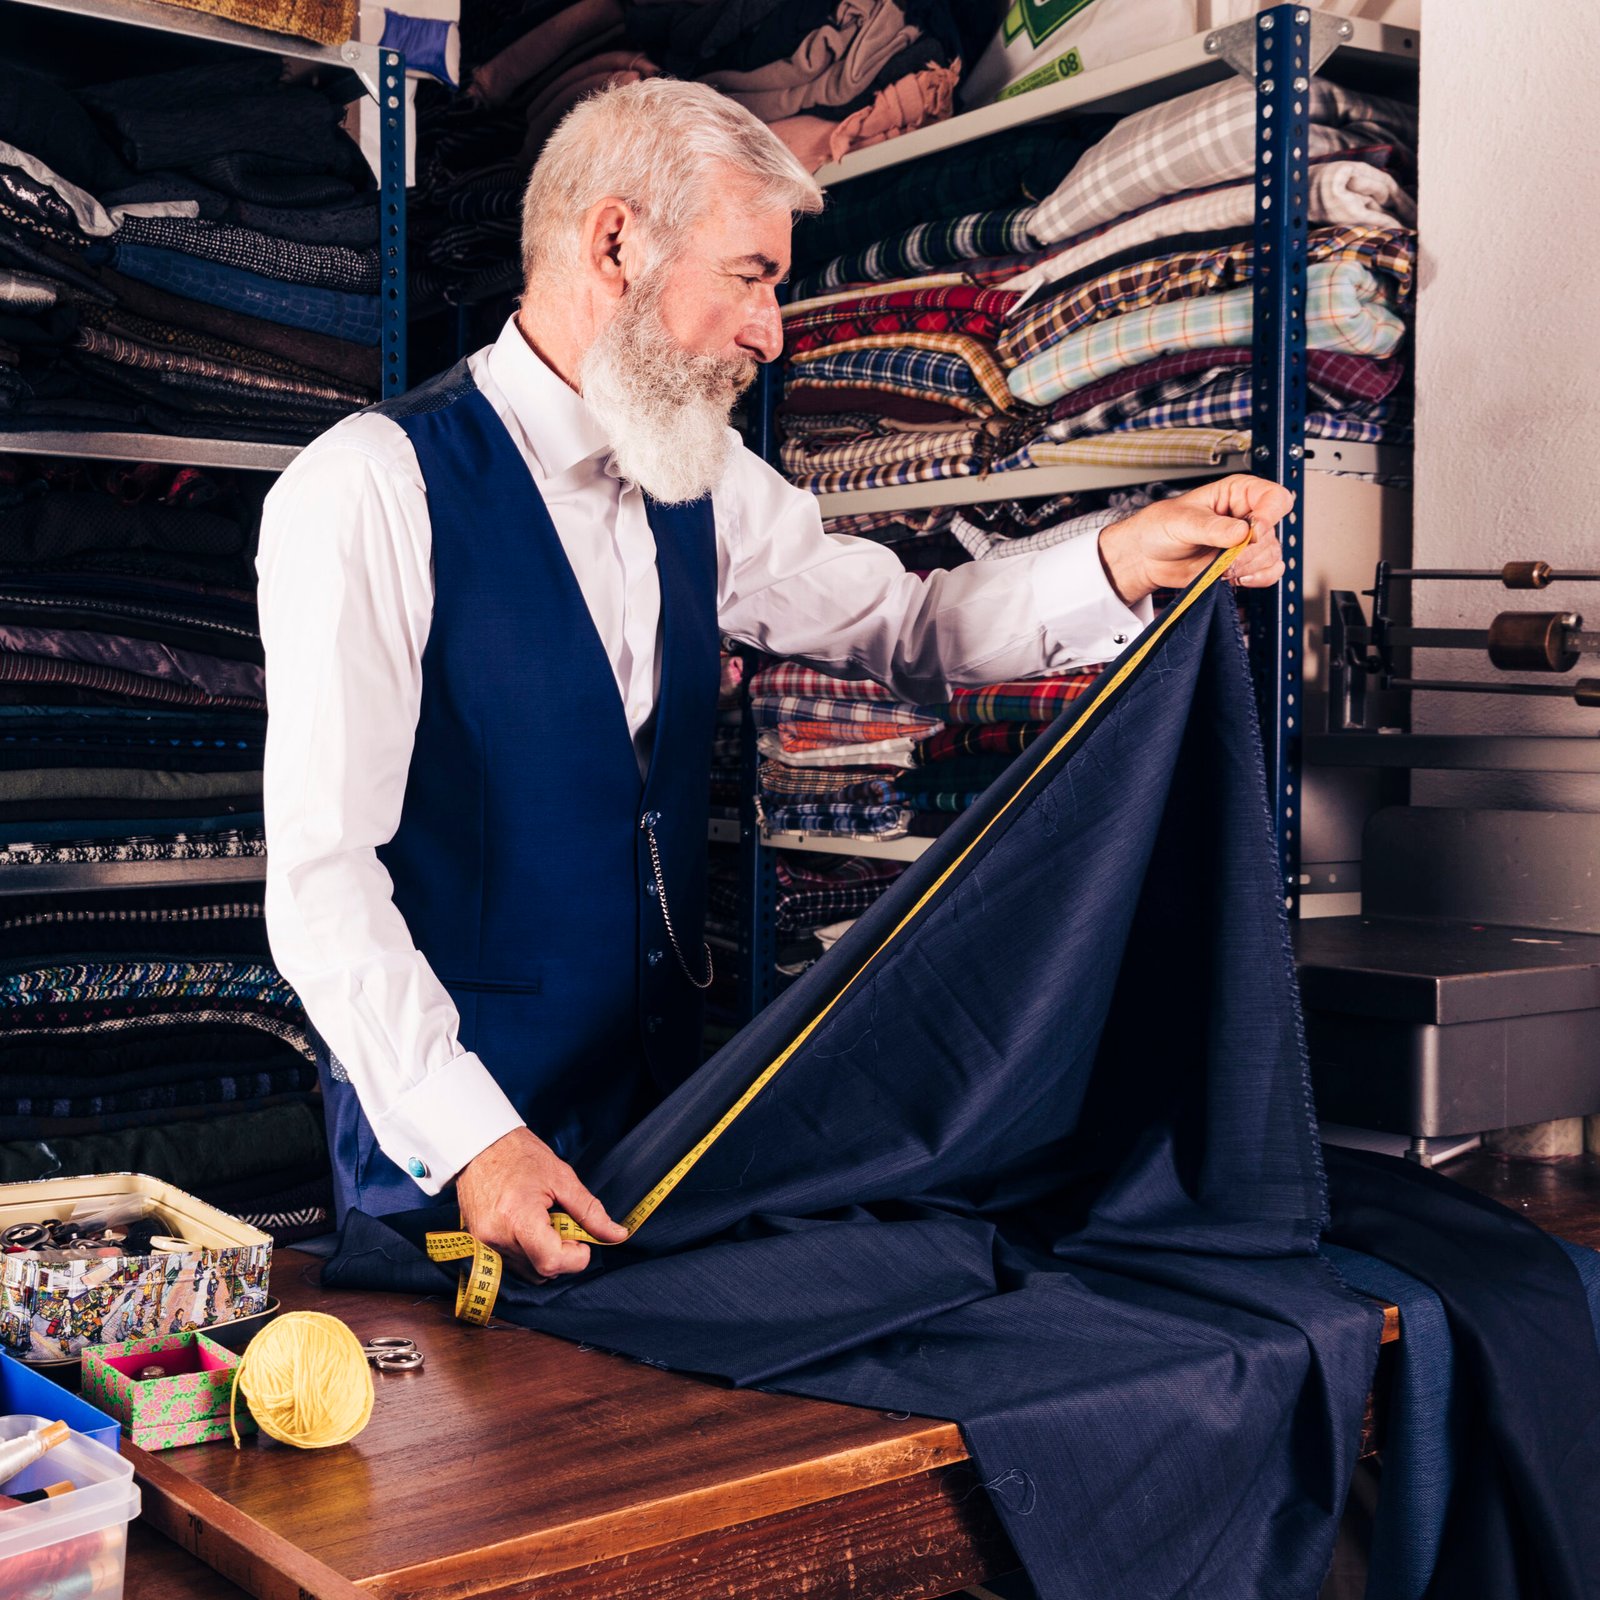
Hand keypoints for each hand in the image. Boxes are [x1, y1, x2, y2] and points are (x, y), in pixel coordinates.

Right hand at [455, 1125, 628, 1279]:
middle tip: (563, 1222)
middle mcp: (497, 1238)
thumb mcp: (562, 1177)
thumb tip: (616, 1235)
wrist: (479, 1144)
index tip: (582, 1239)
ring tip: (543, 1221)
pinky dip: (527, 1251)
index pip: (552, 1262)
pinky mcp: (479, 1244)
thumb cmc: (519, 1155)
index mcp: (518, 1218)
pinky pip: (511, 1263)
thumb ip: (590, 1211)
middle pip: (542, 1270)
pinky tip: (528, 1226)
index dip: (576, 1256)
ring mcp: (485, 1243)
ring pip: (527, 1271)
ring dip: (544, 1254)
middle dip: (562, 1254)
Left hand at [1096, 475, 1292, 604]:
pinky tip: (1237, 578)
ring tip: (1222, 568)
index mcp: (1237, 493)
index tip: (1252, 532)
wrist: (1148, 557)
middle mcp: (1248, 516)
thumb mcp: (1182, 521)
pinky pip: (1270, 572)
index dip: (1269, 515)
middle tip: (1227, 558)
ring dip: (1249, 567)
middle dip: (1251, 551)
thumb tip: (1242, 532)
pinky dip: (1258, 579)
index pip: (1273, 497)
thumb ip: (1212, 528)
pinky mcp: (1244, 564)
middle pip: (1272, 532)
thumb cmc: (1161, 527)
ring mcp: (1247, 542)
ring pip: (1271, 555)